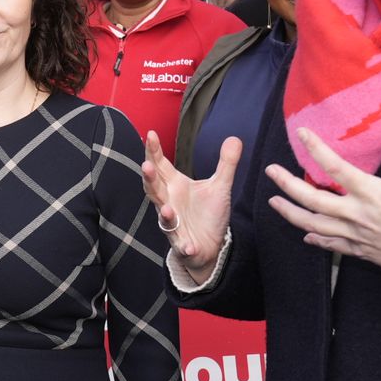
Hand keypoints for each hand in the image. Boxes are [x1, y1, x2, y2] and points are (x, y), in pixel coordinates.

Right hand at [141, 131, 239, 282]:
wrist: (209, 246)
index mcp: (175, 186)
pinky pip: (181, 245)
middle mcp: (169, 203)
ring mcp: (174, 224)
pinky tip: (188, 246)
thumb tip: (234, 138)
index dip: (154, 151)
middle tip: (146, 165)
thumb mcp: (220, 186)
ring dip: (163, 213)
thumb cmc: (208, 214)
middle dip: (149, 179)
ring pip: (164, 217)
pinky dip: (184, 246)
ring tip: (165, 208)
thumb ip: (226, 163)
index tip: (150, 134)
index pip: (160, 166)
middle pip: (154, 189)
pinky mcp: (183, 244)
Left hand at [270, 121, 380, 293]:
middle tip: (270, 171)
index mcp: (373, 193)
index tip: (302, 134)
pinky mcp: (360, 252)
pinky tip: (305, 233)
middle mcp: (358, 215)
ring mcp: (356, 235)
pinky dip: (315, 238)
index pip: (337, 168)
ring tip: (274, 201)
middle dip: (288, 185)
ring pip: (314, 225)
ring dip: (291, 213)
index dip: (317, 149)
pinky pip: (331, 245)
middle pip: (313, 200)